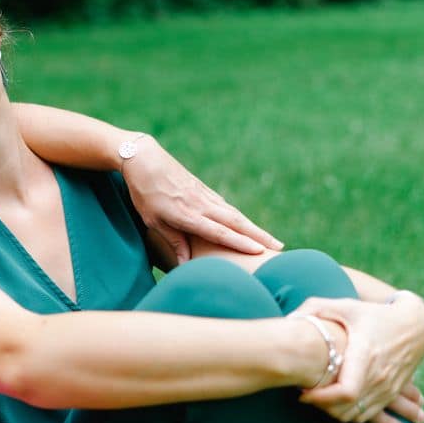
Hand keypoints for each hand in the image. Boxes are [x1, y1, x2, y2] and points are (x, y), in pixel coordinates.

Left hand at [121, 136, 281, 262]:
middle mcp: (201, 204)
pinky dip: (240, 217)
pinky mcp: (204, 189)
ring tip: (271, 240)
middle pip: (235, 222)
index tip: (258, 251)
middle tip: (279, 248)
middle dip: (258, 236)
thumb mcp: (153, 220)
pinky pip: (226, 206)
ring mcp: (205, 195)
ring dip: (254, 227)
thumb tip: (185, 263)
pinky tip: (248, 225)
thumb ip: (172, 241)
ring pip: (234, 214)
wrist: (145, 159)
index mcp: (187, 214)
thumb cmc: (144, 193)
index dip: (239, 242)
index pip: (219, 231)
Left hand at [296, 295, 423, 422]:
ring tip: (317, 400)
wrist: (416, 326)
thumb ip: (316, 308)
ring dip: (335, 412)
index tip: (303, 392)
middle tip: (304, 396)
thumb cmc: (375, 314)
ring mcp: (388, 387)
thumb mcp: (347, 306)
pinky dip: (351, 415)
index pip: (345, 391)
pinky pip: (369, 414)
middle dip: (322, 407)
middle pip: (347, 408)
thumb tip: (288, 317)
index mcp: (366, 355)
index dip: (321, 398)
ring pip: (357, 415)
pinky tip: (336, 405)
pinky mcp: (392, 393)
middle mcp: (379, 376)